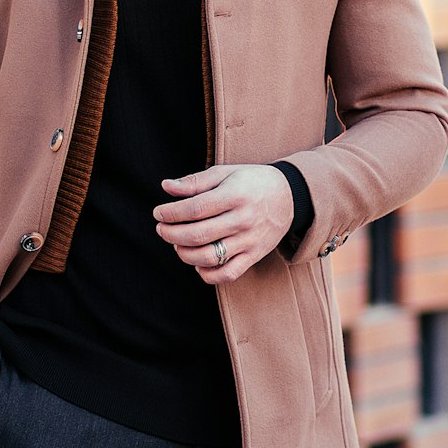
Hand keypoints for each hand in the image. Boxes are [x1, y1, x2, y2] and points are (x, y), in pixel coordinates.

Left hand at [153, 164, 293, 283]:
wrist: (289, 197)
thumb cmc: (251, 182)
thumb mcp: (225, 173)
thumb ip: (195, 181)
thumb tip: (165, 187)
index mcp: (235, 195)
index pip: (195, 209)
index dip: (171, 213)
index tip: (158, 213)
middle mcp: (243, 220)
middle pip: (198, 234)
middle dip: (171, 234)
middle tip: (161, 229)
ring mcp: (249, 241)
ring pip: (208, 257)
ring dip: (184, 253)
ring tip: (177, 243)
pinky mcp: (254, 256)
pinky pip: (227, 274)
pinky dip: (207, 273)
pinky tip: (197, 261)